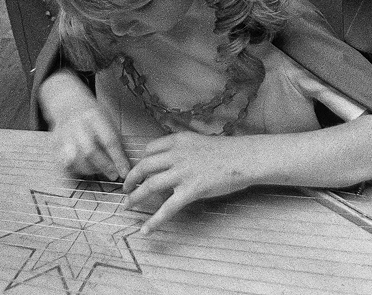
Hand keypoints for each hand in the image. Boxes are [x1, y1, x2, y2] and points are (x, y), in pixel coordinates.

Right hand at [41, 71, 130, 179]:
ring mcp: (63, 134)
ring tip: (99, 171)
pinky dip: (72, 171)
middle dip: (104, 166)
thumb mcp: (107, 117)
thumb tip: (125, 162)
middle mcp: (77, 125)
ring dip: (89, 170)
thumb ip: (115, 137)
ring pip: (75, 159)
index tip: (125, 171)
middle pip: (90, 151)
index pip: (109, 140)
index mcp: (94, 116)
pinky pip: (62, 163)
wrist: (67, 103)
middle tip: (113, 175)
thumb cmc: (91, 114)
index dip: (118, 158)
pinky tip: (82, 173)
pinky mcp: (54, 144)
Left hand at [122, 132, 257, 234]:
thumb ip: (183, 151)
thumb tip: (170, 165)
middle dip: (131, 179)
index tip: (139, 170)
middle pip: (144, 166)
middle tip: (126, 189)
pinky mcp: (191, 190)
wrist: (245, 157)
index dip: (141, 161)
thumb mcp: (199, 142)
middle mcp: (177, 155)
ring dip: (135, 197)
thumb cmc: (227, 151)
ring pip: (150, 186)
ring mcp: (183, 173)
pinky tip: (146, 230)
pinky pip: (167, 208)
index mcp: (178, 141)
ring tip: (128, 206)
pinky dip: (154, 221)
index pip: (150, 149)